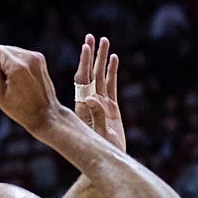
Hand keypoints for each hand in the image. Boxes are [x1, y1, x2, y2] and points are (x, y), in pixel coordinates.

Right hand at [0, 44, 62, 136]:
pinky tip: (24, 79)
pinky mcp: (40, 58)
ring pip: (11, 51)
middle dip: (1, 64)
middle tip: (10, 83)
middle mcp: (28, 57)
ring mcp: (36, 56)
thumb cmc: (19, 107)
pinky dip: (18, 64)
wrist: (45, 113)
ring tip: (18, 82)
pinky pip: (20, 54)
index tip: (2, 81)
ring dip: (10, 64)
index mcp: (17, 66)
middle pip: (2, 49)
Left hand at [73, 34, 125, 151]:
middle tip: (92, 36)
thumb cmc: (103, 151)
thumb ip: (98, 115)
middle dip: (92, 55)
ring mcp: (102, 104)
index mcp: (86, 105)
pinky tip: (114, 59)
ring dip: (103, 60)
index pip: (84, 78)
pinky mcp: (112, 108)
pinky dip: (112, 72)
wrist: (110, 162)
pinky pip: (112, 86)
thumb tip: (91, 99)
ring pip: (102, 77)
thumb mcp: (101, 133)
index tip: (85, 46)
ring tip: (105, 42)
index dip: (84, 61)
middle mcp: (92, 102)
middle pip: (91, 73)